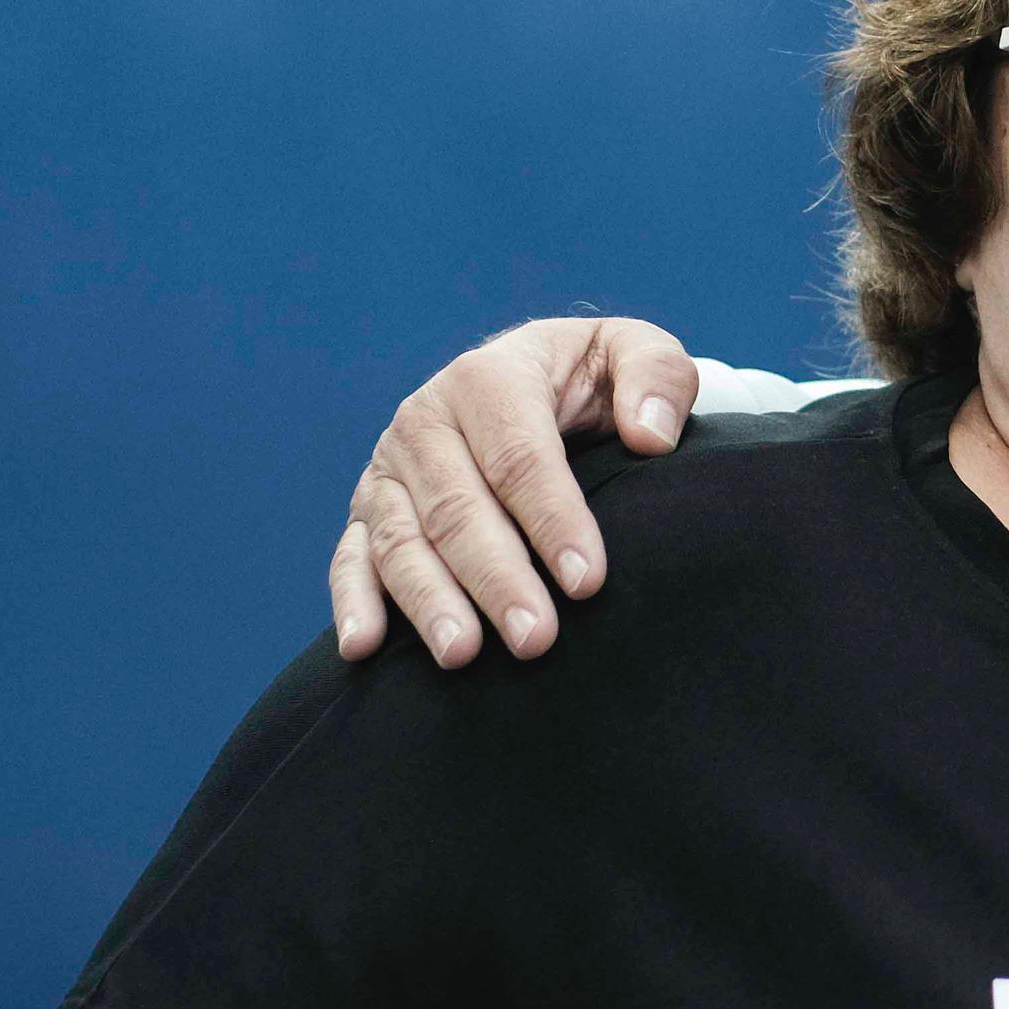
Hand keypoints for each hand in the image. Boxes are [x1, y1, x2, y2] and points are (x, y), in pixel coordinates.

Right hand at [330, 316, 699, 666]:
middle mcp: (424, 421)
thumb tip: (650, 435)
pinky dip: (353, 601)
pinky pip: (351, 557)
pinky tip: (365, 647)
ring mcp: (388, 470)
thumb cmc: (592, 378)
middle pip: (456, 508)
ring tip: (463, 655)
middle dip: (497, 578)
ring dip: (430, 601)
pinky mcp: (367, 511)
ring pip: (401, 541)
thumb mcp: (633, 353)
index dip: (552, 519)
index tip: (588, 581)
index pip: (520, 457)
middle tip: (536, 639)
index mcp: (487, 377)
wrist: (533, 383)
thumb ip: (656, 376)